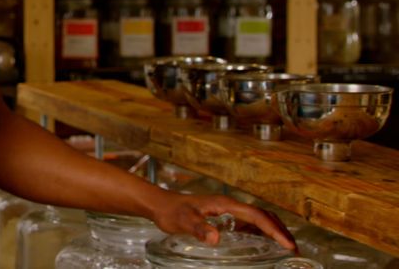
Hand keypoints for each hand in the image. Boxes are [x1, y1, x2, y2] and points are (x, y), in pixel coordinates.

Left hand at [149, 193, 296, 249]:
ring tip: (284, 247)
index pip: (257, 216)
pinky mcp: (223, 216)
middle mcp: (229, 205)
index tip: (287, 245)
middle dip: (280, 230)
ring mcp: (227, 210)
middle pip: (263, 215)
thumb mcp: (183, 222)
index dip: (274, 230)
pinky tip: (262, 243)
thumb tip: (216, 238)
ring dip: (273, 230)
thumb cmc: (171, 211)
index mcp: (225, 204)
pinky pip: (248, 223)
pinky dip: (261, 231)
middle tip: (293, 249)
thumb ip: (199, 229)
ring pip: (257, 218)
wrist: (160, 205)